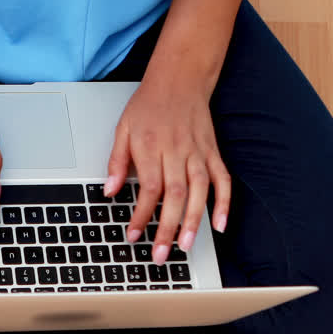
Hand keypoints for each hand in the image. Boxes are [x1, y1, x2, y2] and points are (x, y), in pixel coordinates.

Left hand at [104, 75, 230, 264]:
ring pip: (200, 191)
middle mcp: (176, 151)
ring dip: (195, 220)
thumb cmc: (148, 106)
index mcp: (151, 146)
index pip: (148, 188)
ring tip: (187, 246)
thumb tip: (108, 191)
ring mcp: (198, 152)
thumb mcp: (122, 129)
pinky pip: (222, 180)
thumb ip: (116, 161)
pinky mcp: (213, 152)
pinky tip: (220, 225)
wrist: (179, 80)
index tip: (134, 235)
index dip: (141, 215)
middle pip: (175, 195)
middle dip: (168, 227)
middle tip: (161, 254)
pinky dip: (224, 202)